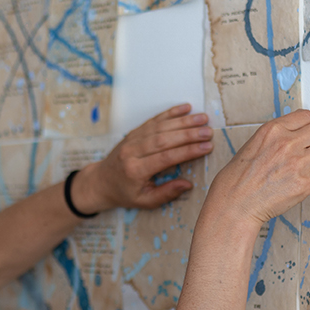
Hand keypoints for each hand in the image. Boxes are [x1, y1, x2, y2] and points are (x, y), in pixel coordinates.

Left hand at [69, 104, 213, 213]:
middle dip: (189, 134)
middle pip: (164, 139)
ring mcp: (132, 139)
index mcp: (135, 170)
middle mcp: (132, 152)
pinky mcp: (134, 132)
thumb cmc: (124, 193)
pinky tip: (185, 108)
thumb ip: (166, 194)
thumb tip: (187, 184)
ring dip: (183, 121)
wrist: (101, 181)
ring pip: (160, 127)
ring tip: (203, 118)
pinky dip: (170, 113)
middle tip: (208, 132)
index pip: (165, 158)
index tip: (206, 147)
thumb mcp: (144, 201)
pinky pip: (153, 120)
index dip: (187, 151)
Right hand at [203, 110, 309, 231]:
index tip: (306, 135)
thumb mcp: (255, 143)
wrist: (234, 203)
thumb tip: (299, 133)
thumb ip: (278, 135)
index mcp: (273, 130)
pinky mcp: (304, 184)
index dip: (308, 126)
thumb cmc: (240, 177)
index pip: (308, 115)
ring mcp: (297, 163)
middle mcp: (287, 143)